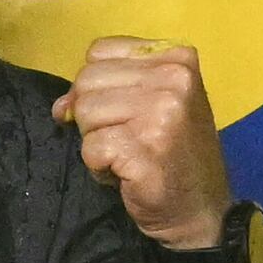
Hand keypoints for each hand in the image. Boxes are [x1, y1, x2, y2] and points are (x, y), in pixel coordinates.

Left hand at [56, 36, 231, 258]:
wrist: (201, 211)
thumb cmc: (174, 154)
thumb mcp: (152, 104)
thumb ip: (108, 89)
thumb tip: (61, 105)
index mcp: (176, 57)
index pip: (99, 51)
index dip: (95, 85)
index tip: (118, 112)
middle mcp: (173, 78)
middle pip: (87, 80)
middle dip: (93, 116)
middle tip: (124, 140)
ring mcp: (162, 112)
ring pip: (84, 112)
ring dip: (96, 142)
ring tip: (127, 156)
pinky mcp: (145, 147)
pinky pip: (91, 147)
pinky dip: (98, 167)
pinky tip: (126, 174)